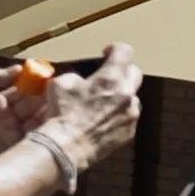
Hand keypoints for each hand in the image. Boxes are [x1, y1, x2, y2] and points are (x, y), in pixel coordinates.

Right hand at [37, 48, 144, 167]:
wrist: (67, 146)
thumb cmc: (61, 114)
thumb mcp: (60, 84)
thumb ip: (77, 77)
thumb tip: (82, 81)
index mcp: (111, 78)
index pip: (125, 51)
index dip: (115, 49)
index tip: (108, 53)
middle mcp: (127, 94)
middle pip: (134, 73)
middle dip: (122, 71)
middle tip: (107, 77)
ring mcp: (131, 114)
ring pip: (131, 98)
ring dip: (119, 96)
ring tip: (100, 103)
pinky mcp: (130, 131)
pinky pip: (127, 117)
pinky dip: (117, 115)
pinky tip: (100, 121)